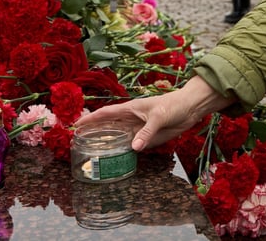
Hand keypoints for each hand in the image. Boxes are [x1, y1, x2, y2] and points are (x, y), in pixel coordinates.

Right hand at [75, 76, 232, 150]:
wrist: (189, 109)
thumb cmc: (173, 105)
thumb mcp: (159, 117)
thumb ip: (146, 132)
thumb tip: (133, 147)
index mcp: (130, 109)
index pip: (105, 114)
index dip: (90, 119)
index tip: (76, 125)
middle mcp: (130, 120)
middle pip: (108, 127)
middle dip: (93, 133)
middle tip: (77, 143)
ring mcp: (138, 129)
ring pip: (117, 138)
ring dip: (106, 144)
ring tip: (90, 153)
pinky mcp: (146, 138)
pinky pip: (131, 146)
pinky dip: (122, 152)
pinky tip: (115, 159)